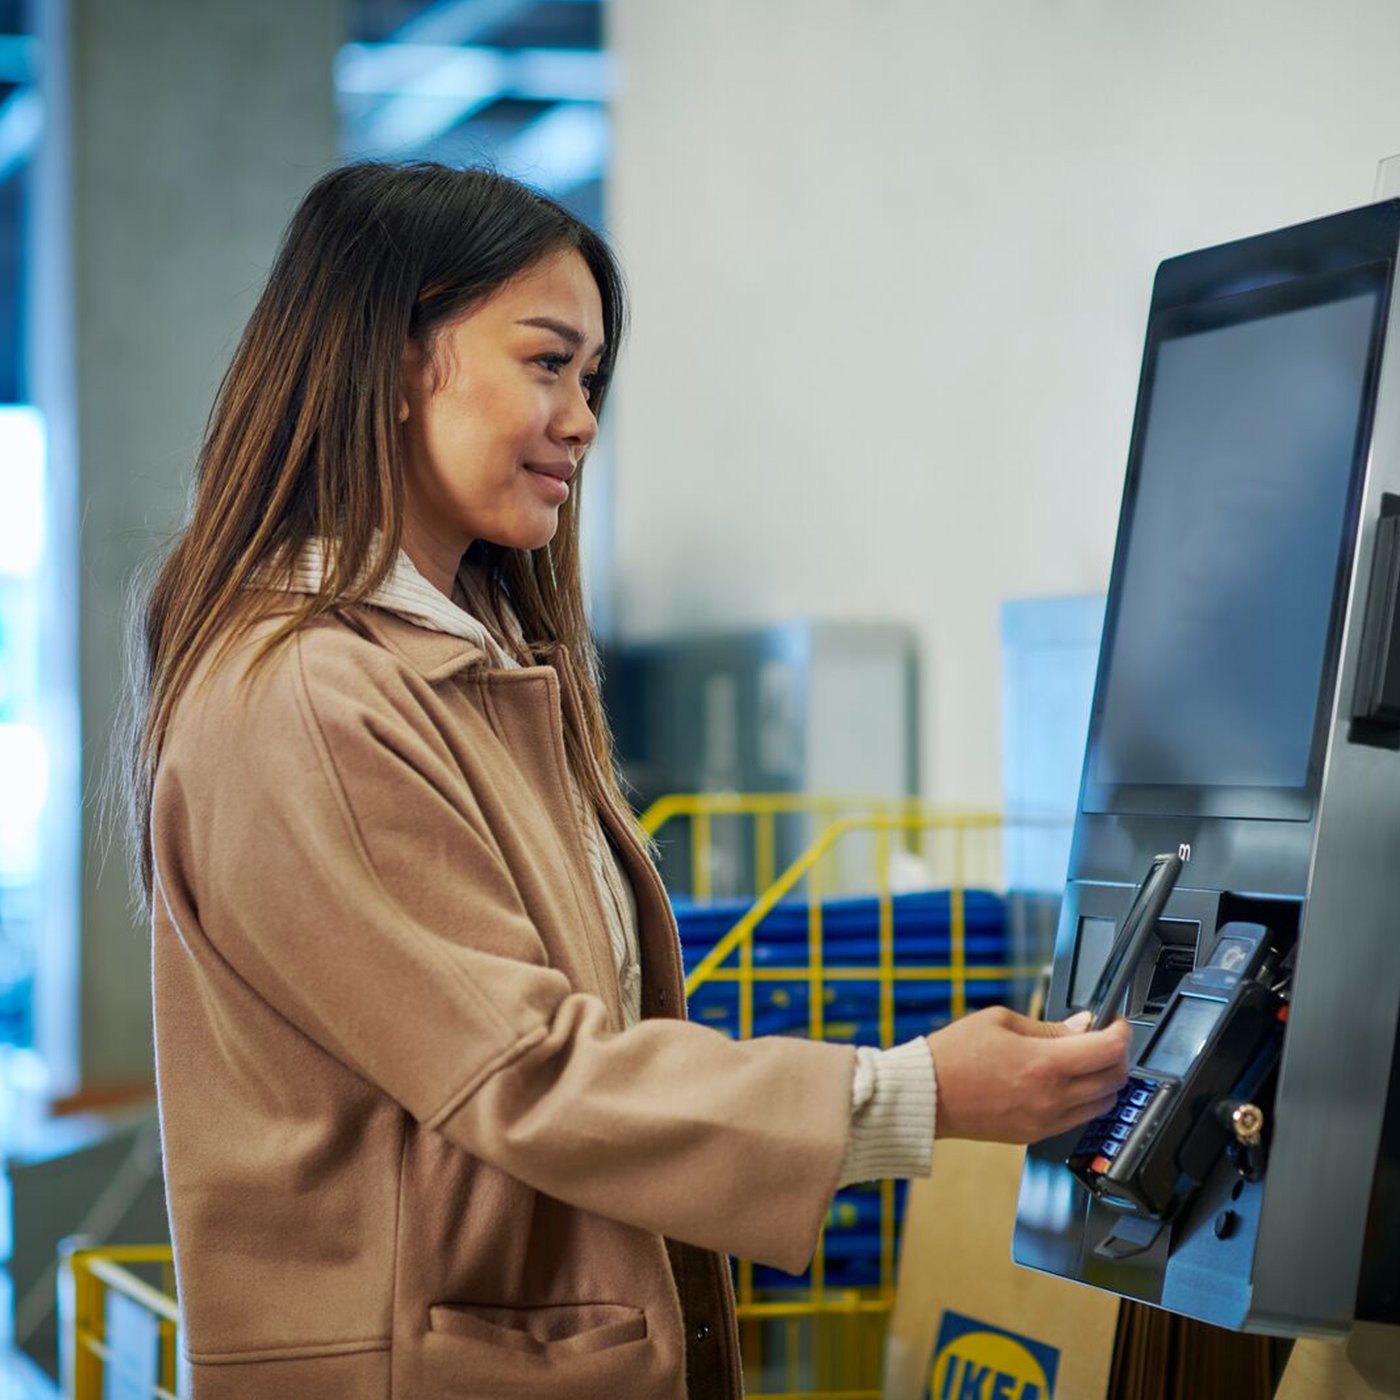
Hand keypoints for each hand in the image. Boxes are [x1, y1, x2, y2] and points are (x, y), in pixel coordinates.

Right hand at [926, 1007, 1130, 1143]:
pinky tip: (1066, 1082)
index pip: (1108, 1050)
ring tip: (1086, 1061)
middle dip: (1117, 1055)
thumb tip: (1082, 1026)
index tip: (1115, 1023)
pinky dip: (1084, 1099)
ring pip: (1102, 1104)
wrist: (927, 1094)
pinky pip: (1078, 1118)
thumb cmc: (955, 1054)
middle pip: (1114, 1080)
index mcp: (1044, 1064)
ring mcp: (1045, 1120)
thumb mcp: (1000, 1021)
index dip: (1120, 1032)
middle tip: (1104, 1038)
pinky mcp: (1035, 1134)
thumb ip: (1048, 1026)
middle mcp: (1051, 1097)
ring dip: (1104, 1080)